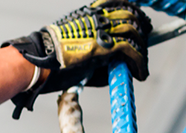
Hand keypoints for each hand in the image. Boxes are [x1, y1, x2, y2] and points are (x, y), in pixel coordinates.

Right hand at [2, 1, 151, 117]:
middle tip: (147, 41)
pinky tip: (140, 72)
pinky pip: (130, 51)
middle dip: (143, 28)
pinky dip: (139, 62)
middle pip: (130, 15)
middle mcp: (97, 17)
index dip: (134, 12)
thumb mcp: (75, 45)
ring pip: (133, 32)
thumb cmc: (50, 58)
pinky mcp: (103, 46)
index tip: (141, 22)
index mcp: (89, 13)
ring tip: (142, 63)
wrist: (37, 60)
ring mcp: (100, 30)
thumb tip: (113, 62)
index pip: (119, 3)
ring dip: (142, 48)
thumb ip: (95, 49)